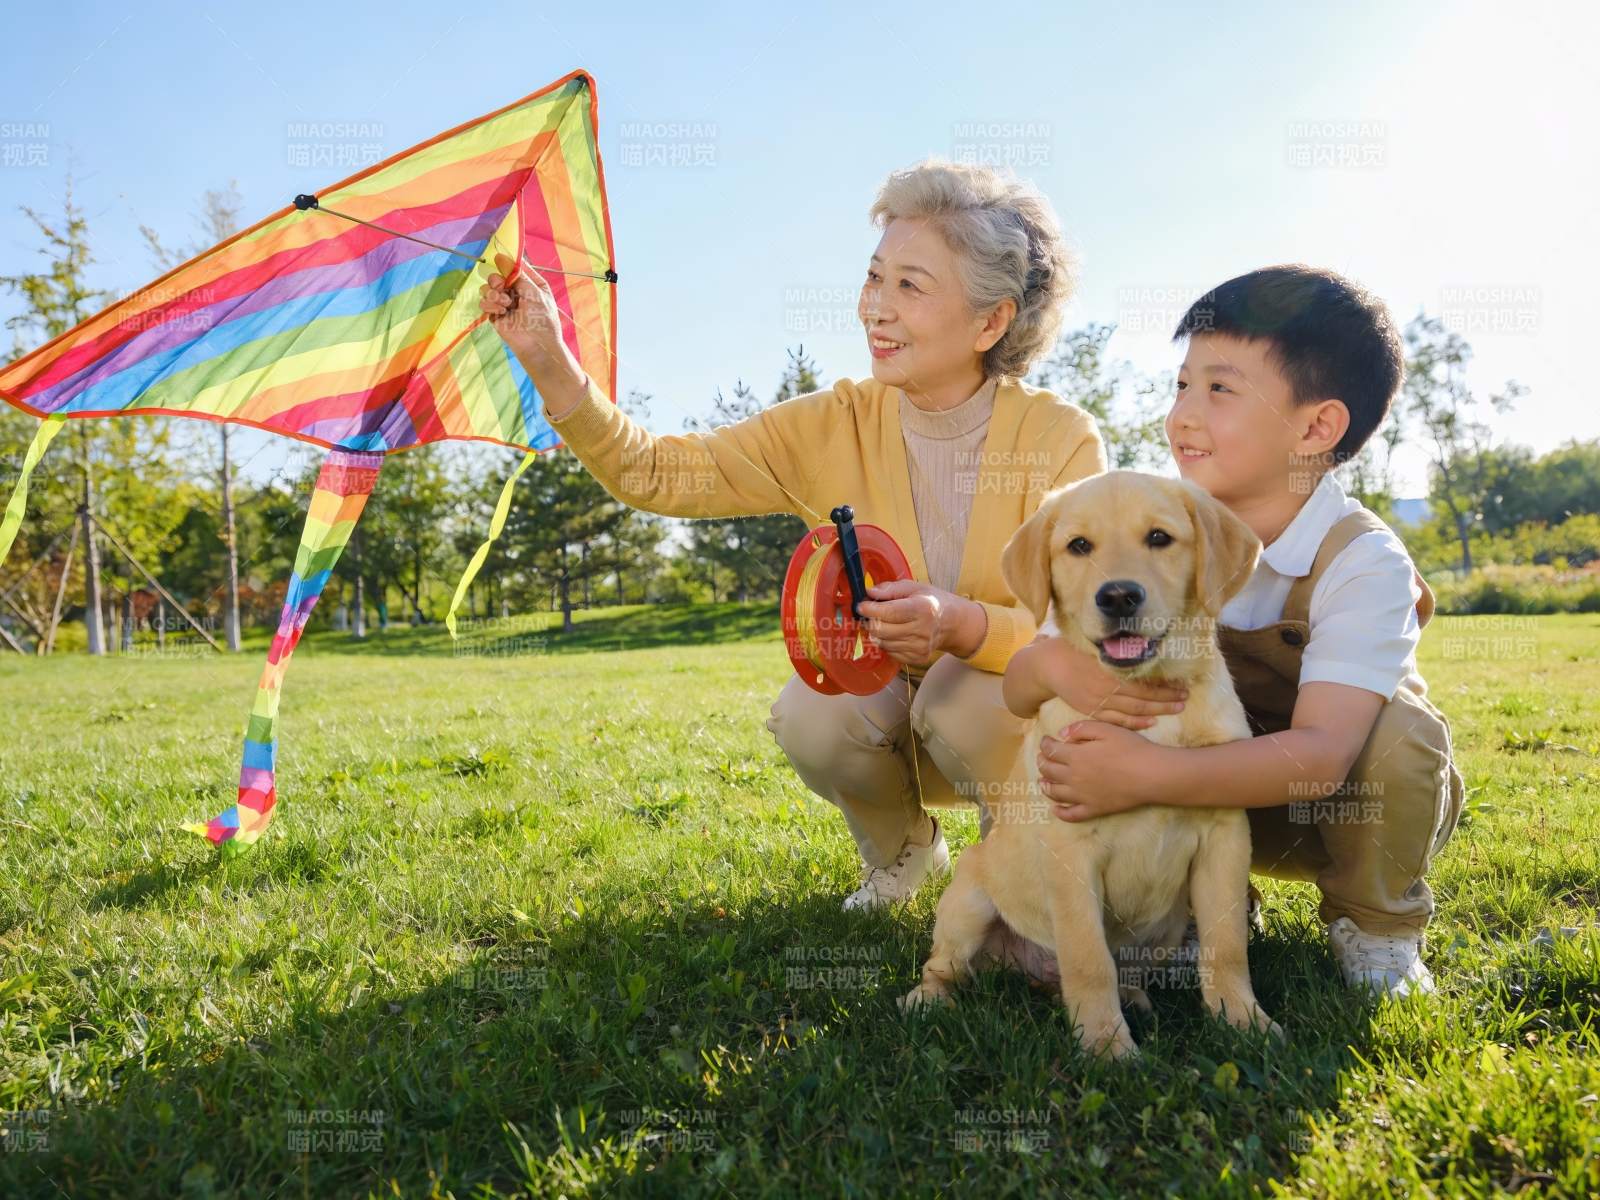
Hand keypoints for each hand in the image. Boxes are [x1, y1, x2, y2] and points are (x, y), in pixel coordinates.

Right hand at [479, 252, 572, 371]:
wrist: (536, 344)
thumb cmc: (542, 318)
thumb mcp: (534, 292)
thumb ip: (517, 274)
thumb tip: (500, 257)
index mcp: (530, 284)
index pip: (514, 267)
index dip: (505, 262)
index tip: (498, 259)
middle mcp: (516, 291)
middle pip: (497, 276)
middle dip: (497, 280)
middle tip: (503, 288)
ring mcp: (504, 303)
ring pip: (487, 288)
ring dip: (493, 294)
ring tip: (505, 305)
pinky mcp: (495, 314)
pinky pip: (484, 302)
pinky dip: (489, 305)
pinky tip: (500, 312)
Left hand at [855, 580, 973, 667]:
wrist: (952, 623)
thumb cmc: (931, 601)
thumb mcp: (914, 587)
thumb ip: (890, 588)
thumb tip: (869, 592)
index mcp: (921, 608)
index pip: (888, 612)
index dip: (869, 609)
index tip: (861, 605)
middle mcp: (922, 630)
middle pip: (881, 630)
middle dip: (870, 621)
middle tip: (870, 614)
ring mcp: (920, 647)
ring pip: (882, 643)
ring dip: (877, 633)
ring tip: (884, 623)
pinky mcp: (917, 658)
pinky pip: (890, 652)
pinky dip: (887, 643)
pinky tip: (895, 634)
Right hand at [1033, 633, 1185, 729]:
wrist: (1048, 666)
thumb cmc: (1074, 650)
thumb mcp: (1097, 646)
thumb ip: (1119, 651)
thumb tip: (1145, 647)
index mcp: (1110, 670)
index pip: (1145, 682)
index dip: (1165, 686)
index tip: (1182, 684)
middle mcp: (1106, 688)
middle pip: (1143, 698)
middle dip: (1167, 700)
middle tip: (1185, 698)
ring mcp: (1099, 702)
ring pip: (1133, 711)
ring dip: (1157, 711)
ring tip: (1176, 709)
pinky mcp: (1092, 710)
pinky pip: (1117, 720)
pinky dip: (1135, 722)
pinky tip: (1151, 722)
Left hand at [1036, 720, 1168, 819]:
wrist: (1150, 774)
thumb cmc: (1131, 748)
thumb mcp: (1106, 729)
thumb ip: (1081, 729)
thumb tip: (1061, 735)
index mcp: (1075, 756)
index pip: (1051, 750)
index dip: (1045, 744)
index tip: (1046, 740)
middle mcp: (1073, 778)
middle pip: (1049, 771)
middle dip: (1042, 762)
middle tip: (1042, 758)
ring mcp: (1082, 796)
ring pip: (1055, 793)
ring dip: (1045, 786)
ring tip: (1042, 781)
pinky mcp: (1094, 809)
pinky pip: (1072, 815)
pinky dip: (1060, 813)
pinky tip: (1055, 809)